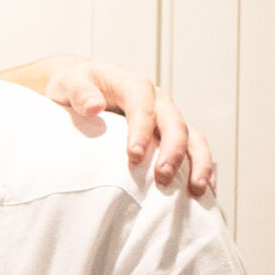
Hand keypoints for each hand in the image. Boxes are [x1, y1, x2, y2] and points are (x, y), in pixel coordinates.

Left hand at [34, 58, 215, 196]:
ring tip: (197, 189)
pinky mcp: (171, 133)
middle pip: (174, 122)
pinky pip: (194, 148)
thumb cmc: (75, 87)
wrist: (84, 87)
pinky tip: (204, 191)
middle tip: (163, 178)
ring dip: (198, 162)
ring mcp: (168, 116)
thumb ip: (80, 93)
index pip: (142, 105)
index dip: (141, 130)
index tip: (133, 156)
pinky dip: (202, 168)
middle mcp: (157, 99)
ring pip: (192, 136)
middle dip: (172, 151)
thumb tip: (94, 107)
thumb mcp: (69, 84)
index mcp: (133, 85)